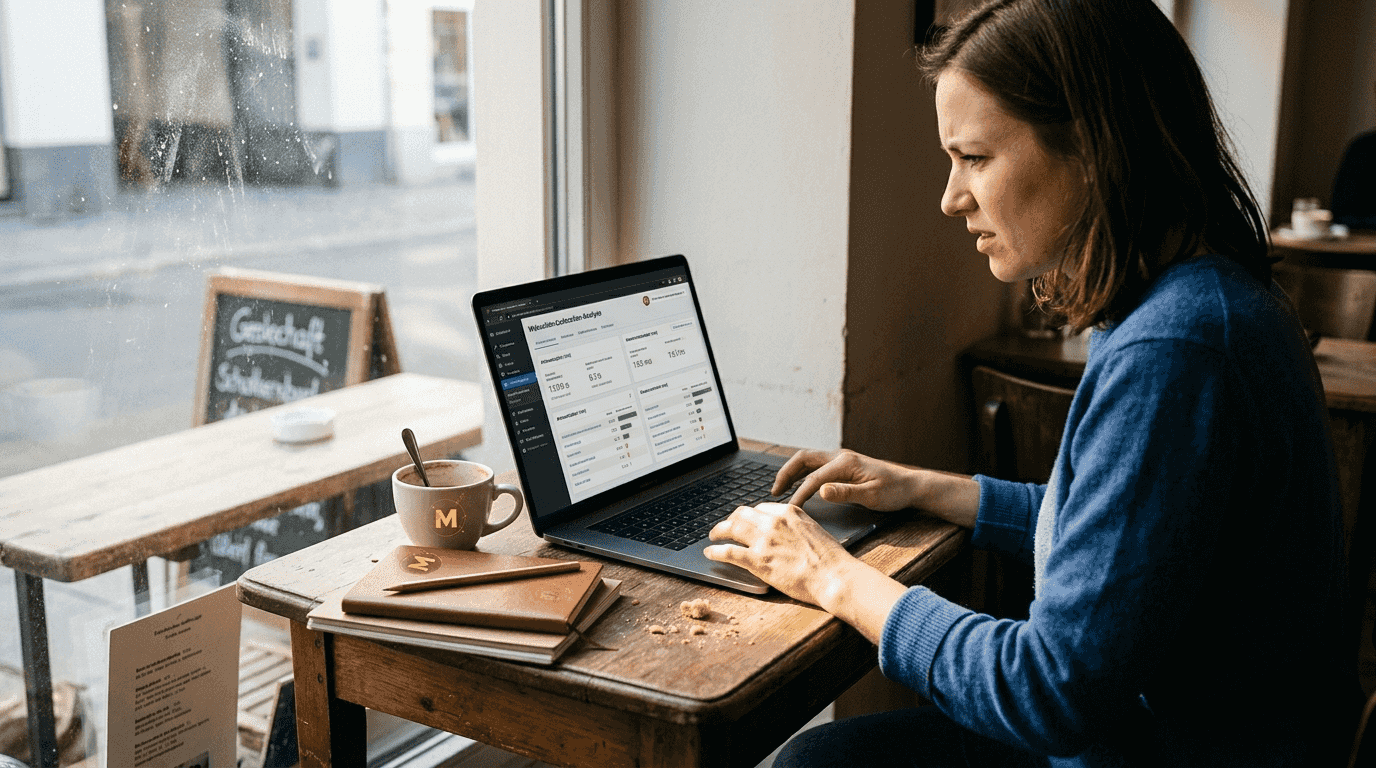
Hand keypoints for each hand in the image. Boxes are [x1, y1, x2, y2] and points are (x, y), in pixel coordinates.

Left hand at [703, 502, 858, 606]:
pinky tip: (710, 553)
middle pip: (743, 514)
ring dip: (718, 531)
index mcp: (789, 512)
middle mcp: (774, 521)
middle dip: (731, 519)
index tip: (746, 521)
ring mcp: (764, 540)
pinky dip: (716, 551)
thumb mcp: (814, 532)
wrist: (834, 576)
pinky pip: (729, 551)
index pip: (761, 508)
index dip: (750, 515)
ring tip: (713, 536)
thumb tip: (786, 534)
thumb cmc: (830, 560)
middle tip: (725, 526)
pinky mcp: (758, 560)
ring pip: (731, 528)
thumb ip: (796, 528)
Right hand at [775, 449, 918, 510]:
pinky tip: (798, 484)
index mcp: (845, 463)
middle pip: (803, 459)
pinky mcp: (843, 466)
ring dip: (792, 472)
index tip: (790, 510)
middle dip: (786, 473)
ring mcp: (841, 459)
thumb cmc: (894, 491)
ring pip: (808, 460)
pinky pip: (816, 466)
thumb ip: (845, 493)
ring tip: (780, 488)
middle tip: (774, 491)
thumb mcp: (872, 495)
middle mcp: (840, 456)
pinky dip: (802, 473)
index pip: (814, 478)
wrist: (910, 485)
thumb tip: (821, 491)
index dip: (799, 494)